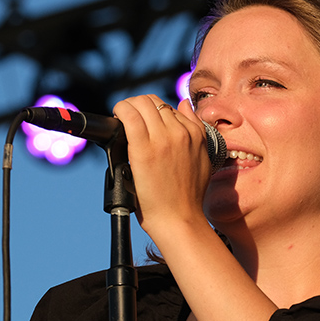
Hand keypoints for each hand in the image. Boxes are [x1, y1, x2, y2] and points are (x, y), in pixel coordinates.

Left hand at [112, 95, 213, 232]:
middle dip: (137, 107)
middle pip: (152, 101)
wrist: (179, 219)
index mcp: (195, 134)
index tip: (144, 124)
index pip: (169, 107)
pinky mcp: (144, 148)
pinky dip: (119, 111)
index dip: (152, 114)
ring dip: (127, 108)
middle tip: (129, 121)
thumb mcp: (202, 158)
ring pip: (140, 103)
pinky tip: (117, 120)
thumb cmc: (187, 197)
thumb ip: (195, 128)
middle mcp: (181, 132)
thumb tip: (184, 103)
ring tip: (122, 122)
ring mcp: (163, 139)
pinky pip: (128, 115)